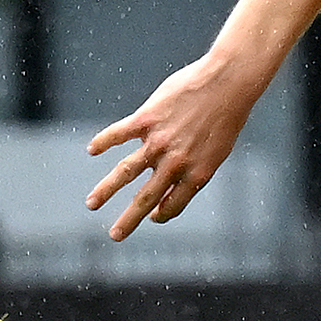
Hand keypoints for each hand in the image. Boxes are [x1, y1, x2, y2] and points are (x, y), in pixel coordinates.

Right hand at [85, 50, 264, 239]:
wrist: (228, 84)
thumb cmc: (227, 115)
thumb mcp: (218, 149)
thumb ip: (196, 164)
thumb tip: (175, 178)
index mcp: (198, 172)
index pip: (175, 203)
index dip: (162, 213)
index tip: (151, 217)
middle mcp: (177, 162)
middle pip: (147, 197)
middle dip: (129, 219)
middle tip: (115, 236)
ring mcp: (159, 141)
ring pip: (126, 172)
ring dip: (106, 190)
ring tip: (92, 205)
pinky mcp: (146, 119)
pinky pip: (119, 134)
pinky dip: (104, 142)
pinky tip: (92, 150)